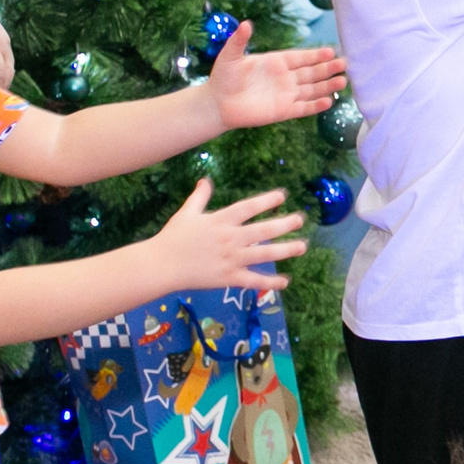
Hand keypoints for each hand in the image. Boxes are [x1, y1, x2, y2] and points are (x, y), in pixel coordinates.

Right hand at [151, 180, 307, 290]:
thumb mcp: (186, 213)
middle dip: (284, 224)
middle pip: (262, 230)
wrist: (161, 265)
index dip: (266, 201)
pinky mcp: (229, 278)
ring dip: (285, 250)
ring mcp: (231, 259)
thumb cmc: (173, 238)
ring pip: (264, 254)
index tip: (283, 196)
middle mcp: (229, 238)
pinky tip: (285, 281)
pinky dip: (270, 283)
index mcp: (220, 221)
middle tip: (300, 219)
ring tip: (302, 246)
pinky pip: (254, 281)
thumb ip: (199, 197)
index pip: (247, 208)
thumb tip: (205, 180)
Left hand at [206, 23, 348, 130]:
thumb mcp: (230, 56)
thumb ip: (239, 41)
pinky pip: (303, 108)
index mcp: (276, 62)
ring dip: (327, 86)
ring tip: (342, 82)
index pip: (301, 57)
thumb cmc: (223, 77)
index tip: (331, 51)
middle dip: (328, 69)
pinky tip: (328, 101)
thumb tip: (245, 23)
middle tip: (344, 64)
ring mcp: (286, 95)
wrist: (218, 104)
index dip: (316, 55)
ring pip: (312, 90)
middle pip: (311, 73)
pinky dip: (315, 106)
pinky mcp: (284, 111)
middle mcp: (285, 78)